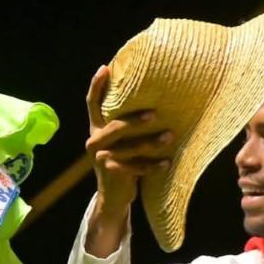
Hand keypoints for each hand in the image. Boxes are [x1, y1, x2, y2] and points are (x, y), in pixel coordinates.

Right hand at [83, 65, 172, 255]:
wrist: (112, 196)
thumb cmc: (123, 160)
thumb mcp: (119, 141)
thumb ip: (124, 123)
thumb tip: (153, 96)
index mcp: (96, 128)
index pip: (92, 103)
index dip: (96, 86)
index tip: (104, 68)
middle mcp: (94, 141)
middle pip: (114, 127)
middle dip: (134, 121)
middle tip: (155, 114)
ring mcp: (102, 158)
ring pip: (129, 148)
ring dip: (152, 143)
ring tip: (170, 136)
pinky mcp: (112, 173)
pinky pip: (137, 167)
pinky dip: (153, 166)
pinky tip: (168, 163)